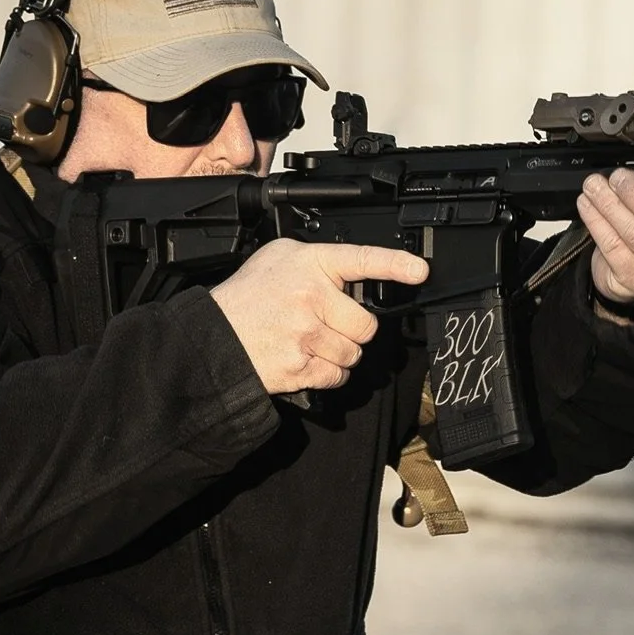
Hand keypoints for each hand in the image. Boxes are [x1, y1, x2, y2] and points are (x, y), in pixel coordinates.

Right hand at [211, 240, 428, 394]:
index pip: (361, 259)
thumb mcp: (279, 258)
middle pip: (366, 325)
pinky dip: (328, 374)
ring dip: (340, 353)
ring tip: (311, 342)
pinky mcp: (301, 367)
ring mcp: (307, 335)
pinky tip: (307, 360)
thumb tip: (355, 270)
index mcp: (310, 265)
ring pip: (353, 354)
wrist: (214, 336)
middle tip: (329, 324)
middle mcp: (311, 297)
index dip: (395, 264)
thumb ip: (318, 261)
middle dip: (353, 330)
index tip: (419, 271)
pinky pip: (336, 376)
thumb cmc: (247, 296)